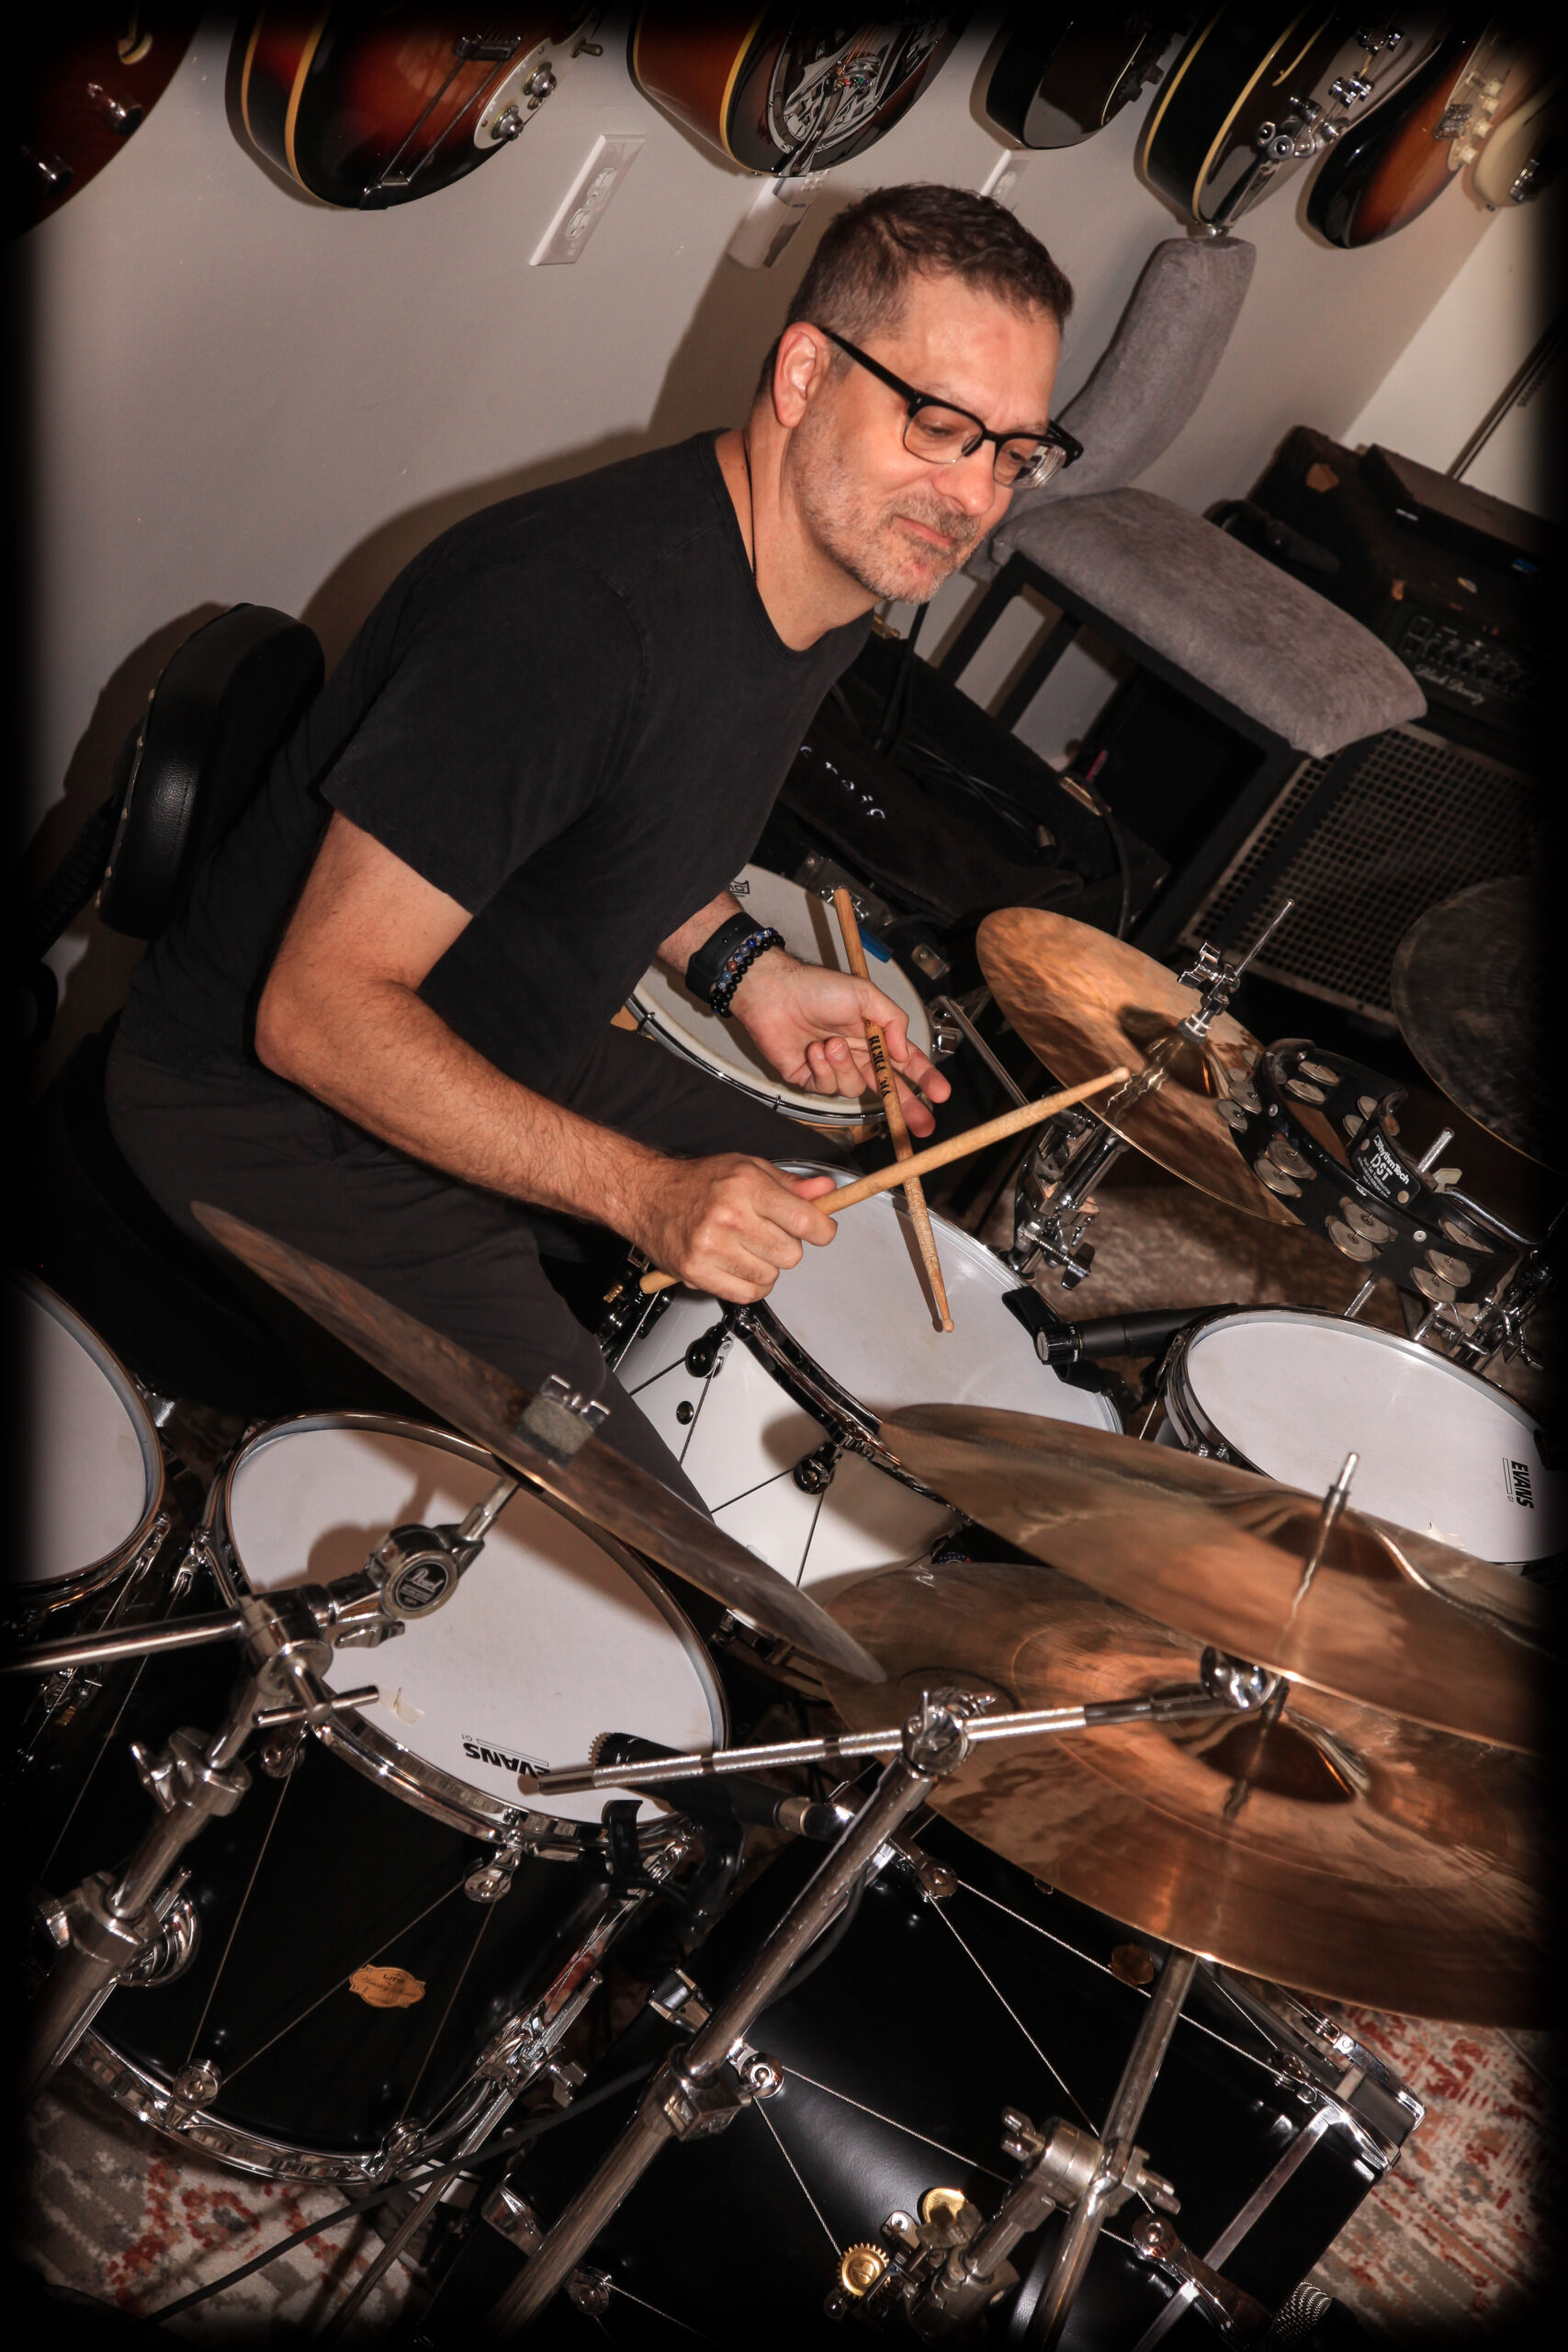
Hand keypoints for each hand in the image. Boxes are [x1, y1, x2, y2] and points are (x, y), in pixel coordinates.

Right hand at [630, 1155, 839, 1302]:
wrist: (648, 1195)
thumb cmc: (698, 1181)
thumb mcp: (748, 1168)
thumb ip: (790, 1185)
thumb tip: (826, 1191)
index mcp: (745, 1185)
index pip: (804, 1219)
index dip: (823, 1230)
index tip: (822, 1231)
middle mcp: (729, 1216)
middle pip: (790, 1254)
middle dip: (787, 1246)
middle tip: (768, 1234)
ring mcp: (711, 1247)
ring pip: (770, 1277)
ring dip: (766, 1267)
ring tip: (746, 1248)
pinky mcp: (696, 1272)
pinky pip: (747, 1295)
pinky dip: (751, 1286)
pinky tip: (739, 1267)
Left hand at [729, 950, 950, 1135]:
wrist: (774, 993)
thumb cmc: (817, 987)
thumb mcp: (865, 994)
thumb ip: (892, 1021)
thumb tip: (902, 1052)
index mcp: (874, 1035)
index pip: (905, 1062)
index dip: (924, 1078)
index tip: (941, 1094)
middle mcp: (857, 1055)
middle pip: (887, 1088)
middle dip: (905, 1105)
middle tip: (922, 1124)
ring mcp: (834, 1069)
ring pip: (853, 1088)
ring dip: (844, 1067)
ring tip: (830, 1043)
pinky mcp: (810, 1078)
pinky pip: (826, 1087)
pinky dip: (822, 1068)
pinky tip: (813, 1049)